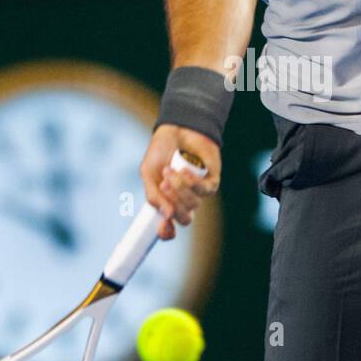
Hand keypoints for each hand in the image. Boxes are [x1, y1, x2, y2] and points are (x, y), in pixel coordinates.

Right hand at [139, 125, 220, 240]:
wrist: (177, 128)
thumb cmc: (161, 151)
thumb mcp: (148, 173)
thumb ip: (153, 195)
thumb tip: (166, 216)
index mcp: (168, 202)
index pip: (170, 227)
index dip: (166, 232)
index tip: (161, 228)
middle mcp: (185, 200)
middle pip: (184, 218)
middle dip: (173, 204)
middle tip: (164, 184)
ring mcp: (199, 192)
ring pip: (193, 204)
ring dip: (180, 188)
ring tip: (170, 170)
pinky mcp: (212, 180)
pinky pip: (205, 190)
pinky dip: (193, 182)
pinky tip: (184, 170)